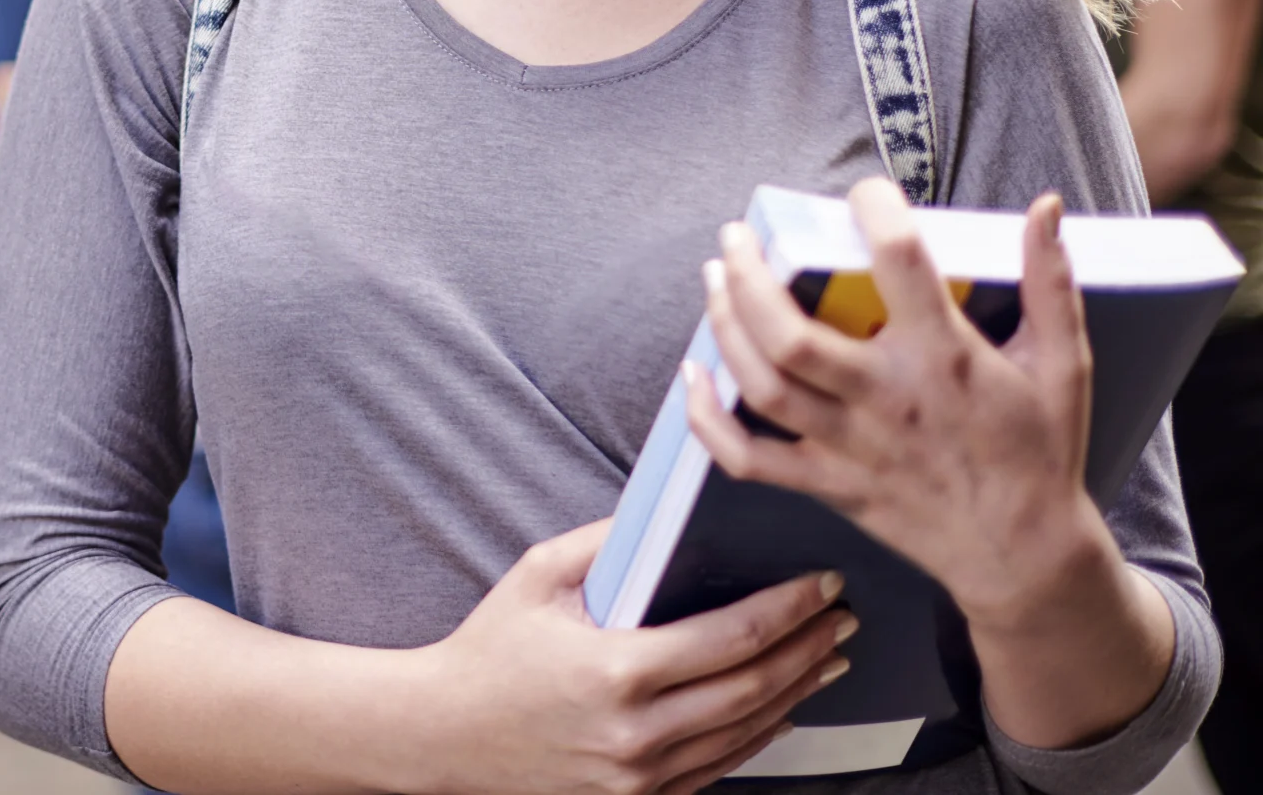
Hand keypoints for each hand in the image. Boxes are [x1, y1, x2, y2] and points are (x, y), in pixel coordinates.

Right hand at [422, 522, 854, 794]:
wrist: (443, 734)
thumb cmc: (489, 649)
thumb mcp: (536, 577)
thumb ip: (604, 542)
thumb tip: (666, 517)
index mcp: (617, 669)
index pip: (731, 638)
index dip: (788, 610)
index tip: (823, 584)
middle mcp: (638, 731)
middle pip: (754, 689)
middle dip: (808, 649)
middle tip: (843, 618)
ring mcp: (640, 776)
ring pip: (747, 735)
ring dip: (797, 693)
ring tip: (830, 659)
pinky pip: (719, 768)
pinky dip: (760, 736)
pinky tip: (782, 708)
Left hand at [686, 177, 1106, 631]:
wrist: (1026, 558)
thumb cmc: (1041, 452)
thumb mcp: (1064, 363)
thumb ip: (1051, 282)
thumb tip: (1045, 206)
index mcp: (947, 359)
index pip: (900, 264)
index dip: (875, 212)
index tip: (864, 192)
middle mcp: (888, 400)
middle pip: (791, 334)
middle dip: (749, 276)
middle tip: (735, 236)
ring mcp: (851, 448)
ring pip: (762, 387)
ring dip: (724, 328)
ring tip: (714, 279)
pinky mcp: (828, 486)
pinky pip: (749, 458)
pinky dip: (708, 420)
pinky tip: (693, 377)